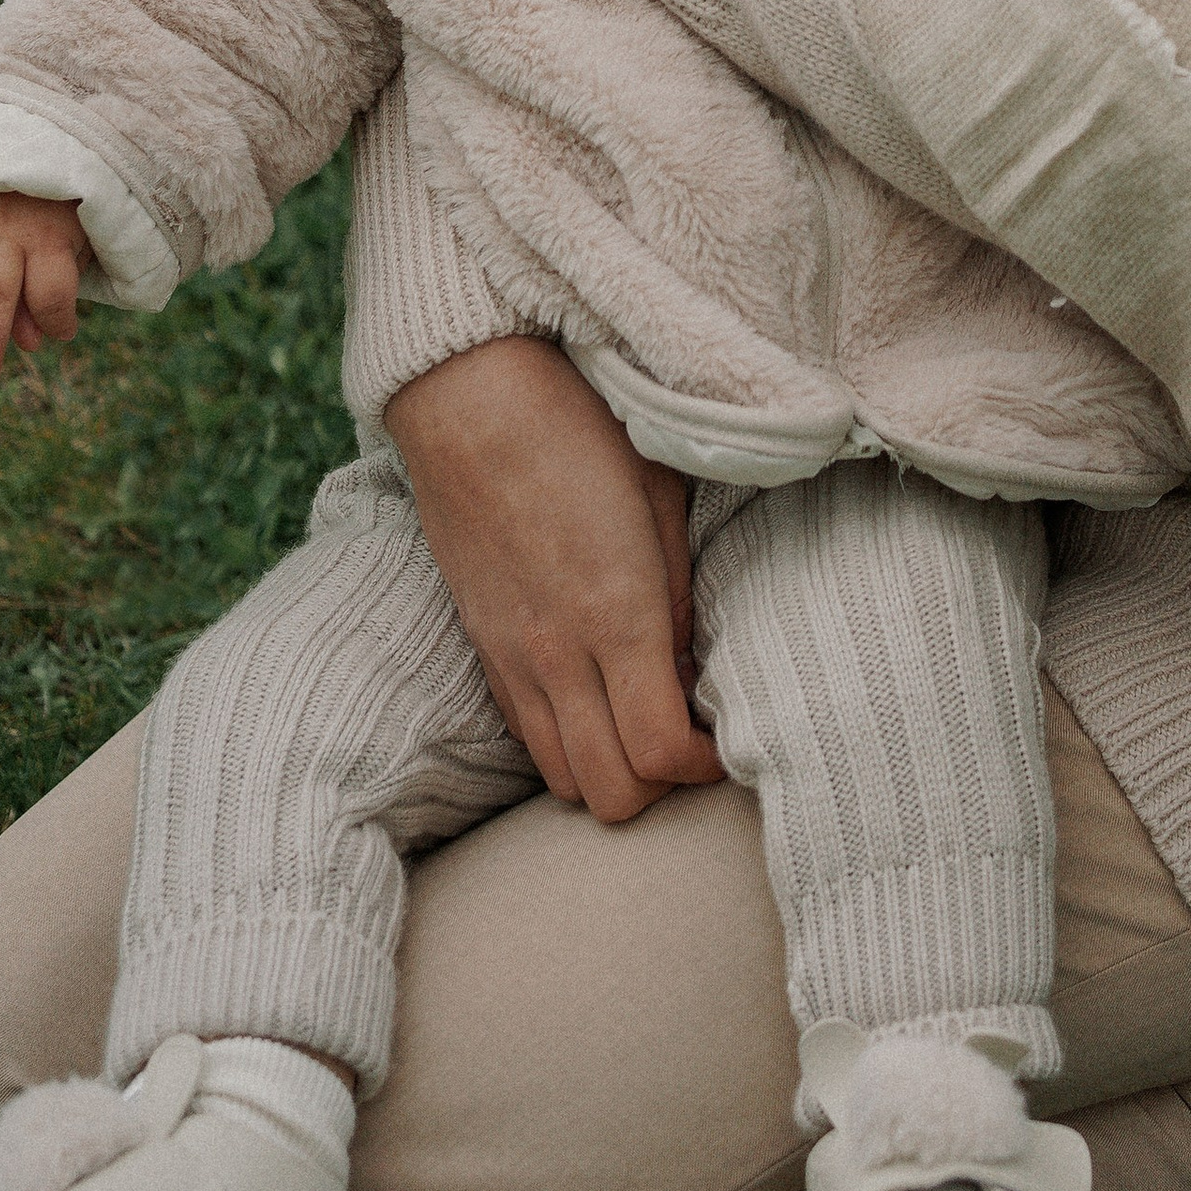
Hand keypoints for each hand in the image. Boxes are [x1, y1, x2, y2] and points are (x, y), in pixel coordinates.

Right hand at [384, 339, 725, 824]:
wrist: (467, 395)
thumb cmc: (578, 426)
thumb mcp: (659, 496)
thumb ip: (680, 595)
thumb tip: (689, 668)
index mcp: (617, 615)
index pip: (659, 754)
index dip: (702, 768)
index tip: (722, 737)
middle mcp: (558, 654)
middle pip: (610, 795)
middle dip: (661, 787)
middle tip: (689, 736)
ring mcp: (511, 656)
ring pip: (563, 778)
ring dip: (611, 768)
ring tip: (643, 719)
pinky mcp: (482, 644)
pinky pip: (527, 734)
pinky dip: (568, 741)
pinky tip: (596, 693)